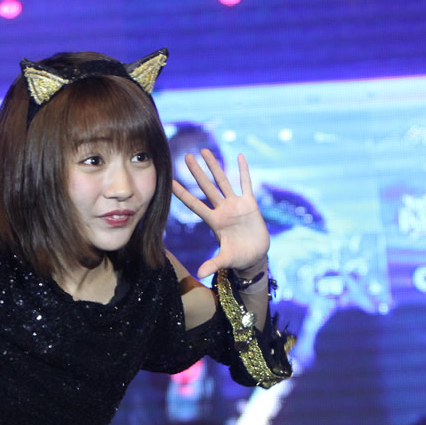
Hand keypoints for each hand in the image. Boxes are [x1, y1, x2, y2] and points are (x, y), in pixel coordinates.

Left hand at [171, 150, 269, 279]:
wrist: (255, 256)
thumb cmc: (238, 258)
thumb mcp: (225, 260)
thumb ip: (213, 264)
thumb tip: (200, 273)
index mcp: (213, 221)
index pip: (194, 205)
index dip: (183, 194)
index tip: (170, 181)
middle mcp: (222, 210)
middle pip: (207, 187)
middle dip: (197, 172)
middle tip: (186, 156)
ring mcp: (236, 205)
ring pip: (223, 181)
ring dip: (215, 166)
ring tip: (205, 151)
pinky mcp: (250, 204)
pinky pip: (246, 184)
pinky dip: (243, 171)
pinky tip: (239, 156)